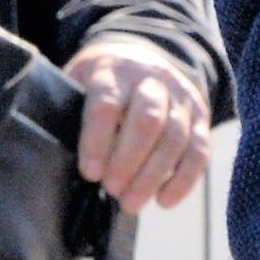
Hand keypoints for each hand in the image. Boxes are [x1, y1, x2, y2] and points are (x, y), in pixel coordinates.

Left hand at [69, 39, 211, 213]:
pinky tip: (164, 202)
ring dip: (154, 176)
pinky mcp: (201, 115)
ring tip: (131, 203)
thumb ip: (72, 112)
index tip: (90, 172)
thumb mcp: (78, 83)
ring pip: (175, 137)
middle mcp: (152, 79)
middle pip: (148, 120)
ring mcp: (181, 97)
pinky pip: (199, 150)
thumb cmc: (98, 82)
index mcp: (113, 71)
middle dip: (128, 160)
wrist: (139, 56)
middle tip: (111, 189)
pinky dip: (184, 180)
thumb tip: (59, 157)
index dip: (98, 141)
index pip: (107, 104)